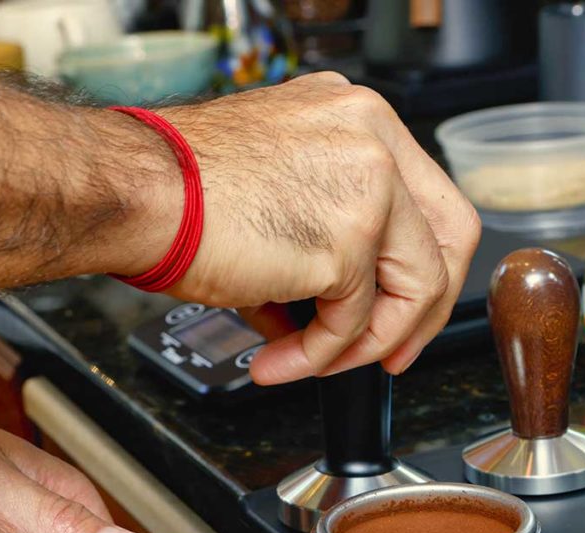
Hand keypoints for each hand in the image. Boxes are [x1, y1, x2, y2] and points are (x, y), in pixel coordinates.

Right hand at [158, 73, 480, 383]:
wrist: (133, 191)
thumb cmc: (178, 187)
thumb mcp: (274, 185)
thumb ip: (324, 230)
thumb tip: (334, 303)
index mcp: (356, 118)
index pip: (427, 197)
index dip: (424, 263)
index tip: (400, 306)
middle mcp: (373, 138)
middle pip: (451, 238)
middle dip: (423, 310)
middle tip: (390, 353)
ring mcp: (368, 186)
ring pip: (413, 287)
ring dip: (362, 343)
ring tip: (309, 362)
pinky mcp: (347, 240)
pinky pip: (353, 322)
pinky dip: (319, 355)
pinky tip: (279, 359)